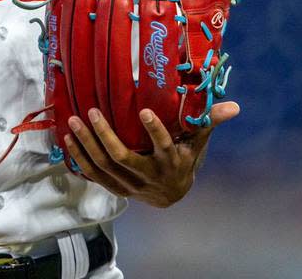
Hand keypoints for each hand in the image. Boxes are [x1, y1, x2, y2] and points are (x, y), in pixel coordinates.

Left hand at [64, 101, 239, 207]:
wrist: (171, 195)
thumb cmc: (184, 159)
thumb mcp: (197, 142)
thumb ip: (209, 122)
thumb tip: (234, 106)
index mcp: (169, 162)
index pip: (162, 147)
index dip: (153, 131)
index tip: (143, 111)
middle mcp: (148, 176)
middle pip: (122, 157)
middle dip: (104, 135)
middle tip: (91, 112)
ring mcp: (129, 185)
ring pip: (103, 166)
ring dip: (86, 144)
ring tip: (73, 122)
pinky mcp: (115, 188)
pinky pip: (94, 175)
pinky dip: (79, 159)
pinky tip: (68, 141)